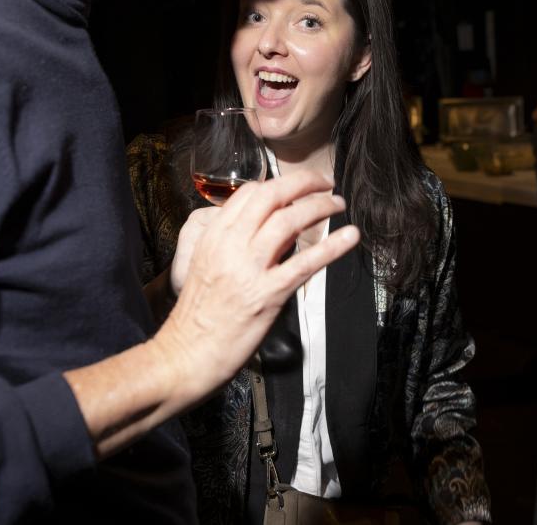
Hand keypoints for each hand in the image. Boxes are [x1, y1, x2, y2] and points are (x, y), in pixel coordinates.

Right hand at [153, 170, 359, 400]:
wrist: (186, 354)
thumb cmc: (197, 316)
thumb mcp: (206, 266)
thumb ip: (234, 244)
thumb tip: (272, 230)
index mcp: (214, 236)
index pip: (249, 193)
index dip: (279, 183)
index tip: (298, 186)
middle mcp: (230, 246)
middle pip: (271, 196)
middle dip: (304, 182)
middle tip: (325, 182)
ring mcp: (249, 269)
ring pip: (289, 221)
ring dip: (320, 207)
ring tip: (338, 204)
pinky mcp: (268, 295)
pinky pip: (305, 264)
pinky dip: (332, 247)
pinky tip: (350, 237)